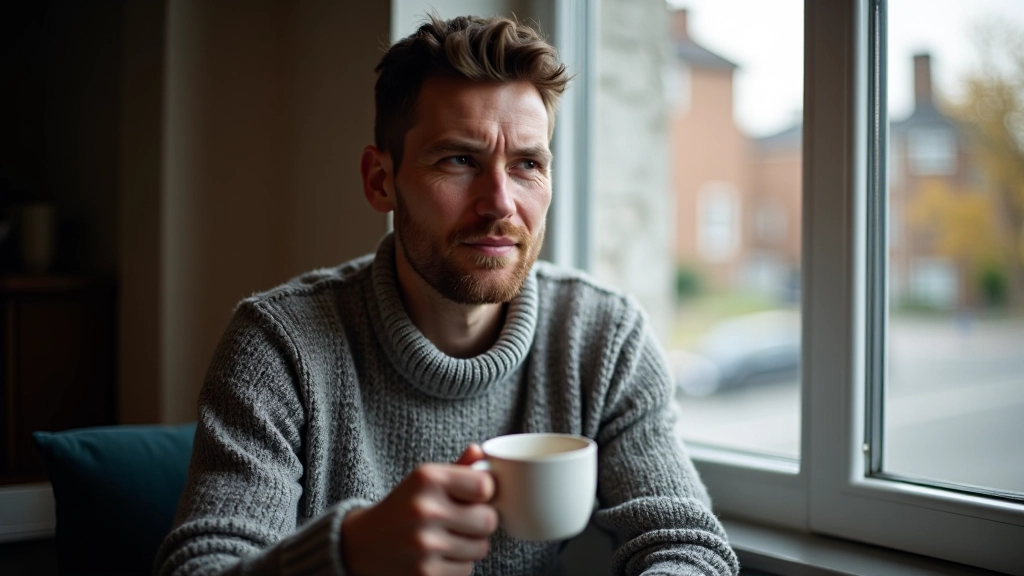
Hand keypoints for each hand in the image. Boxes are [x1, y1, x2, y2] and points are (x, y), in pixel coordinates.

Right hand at [341, 444, 497, 575]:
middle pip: (488, 520)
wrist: (361, 544)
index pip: (485, 486)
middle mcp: (424, 509)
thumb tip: (482, 453)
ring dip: (470, 545)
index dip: (484, 493)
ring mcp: (424, 545)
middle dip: (480, 522)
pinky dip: (457, 564)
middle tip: (462, 520)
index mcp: (427, 478)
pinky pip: (466, 569)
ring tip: (447, 538)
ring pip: (480, 548)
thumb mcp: (424, 480)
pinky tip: (438, 555)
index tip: (473, 496)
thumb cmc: (403, 507)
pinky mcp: (425, 574)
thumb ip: (458, 468)